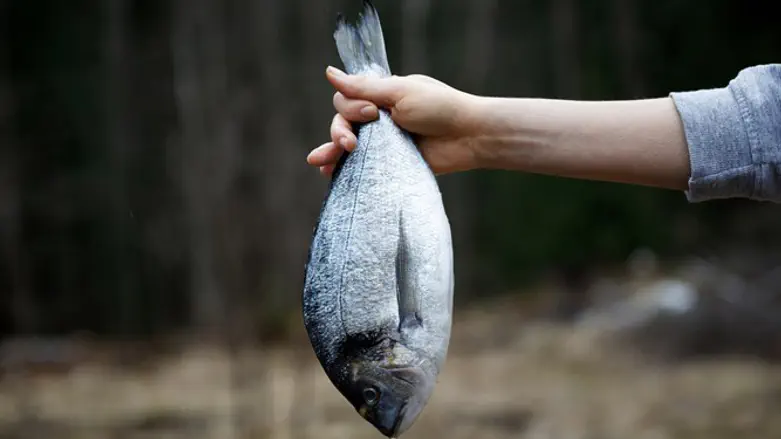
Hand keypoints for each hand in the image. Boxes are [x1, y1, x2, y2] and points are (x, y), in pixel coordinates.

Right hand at [307, 66, 479, 176]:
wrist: (469, 136)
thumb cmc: (440, 108)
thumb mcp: (400, 93)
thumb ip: (364, 88)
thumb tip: (329, 73)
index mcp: (381, 96)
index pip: (347, 99)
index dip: (351, 108)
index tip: (373, 113)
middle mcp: (379, 118)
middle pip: (343, 122)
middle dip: (340, 131)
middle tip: (352, 144)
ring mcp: (383, 143)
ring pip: (347, 145)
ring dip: (331, 150)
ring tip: (320, 161)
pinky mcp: (390, 164)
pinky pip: (361, 166)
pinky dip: (342, 168)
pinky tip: (328, 173)